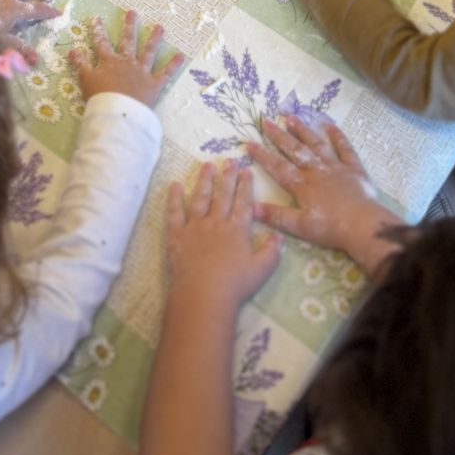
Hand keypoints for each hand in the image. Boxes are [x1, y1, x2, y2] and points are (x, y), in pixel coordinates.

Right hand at [69, 9, 184, 105]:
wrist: (117, 113)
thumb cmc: (99, 97)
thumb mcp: (86, 80)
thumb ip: (80, 64)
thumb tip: (72, 49)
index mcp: (109, 62)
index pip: (102, 43)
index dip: (98, 31)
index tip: (97, 18)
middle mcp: (127, 63)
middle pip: (128, 41)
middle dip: (129, 26)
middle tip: (133, 12)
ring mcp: (141, 72)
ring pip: (149, 52)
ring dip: (155, 39)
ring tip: (160, 26)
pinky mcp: (153, 84)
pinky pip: (165, 73)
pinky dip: (174, 65)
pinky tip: (182, 55)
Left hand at [166, 161, 279, 306]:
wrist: (203, 294)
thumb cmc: (234, 285)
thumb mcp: (261, 270)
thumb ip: (271, 252)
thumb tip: (280, 235)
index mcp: (237, 230)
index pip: (243, 202)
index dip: (246, 185)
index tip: (246, 170)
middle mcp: (216, 222)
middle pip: (223, 195)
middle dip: (227, 176)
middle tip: (229, 160)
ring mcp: (195, 227)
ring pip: (200, 198)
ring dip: (204, 180)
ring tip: (207, 165)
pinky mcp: (177, 235)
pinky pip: (175, 212)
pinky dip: (174, 198)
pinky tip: (174, 185)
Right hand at [248, 115, 399, 275]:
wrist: (363, 225)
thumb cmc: (331, 228)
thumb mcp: (300, 227)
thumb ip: (277, 216)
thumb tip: (252, 207)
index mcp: (302, 185)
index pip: (278, 167)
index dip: (263, 155)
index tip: (249, 143)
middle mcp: (316, 170)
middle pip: (295, 150)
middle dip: (279, 136)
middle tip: (266, 121)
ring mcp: (335, 167)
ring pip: (316, 144)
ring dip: (303, 130)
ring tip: (291, 117)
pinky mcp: (353, 168)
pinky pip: (345, 148)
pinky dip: (338, 136)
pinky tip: (330, 125)